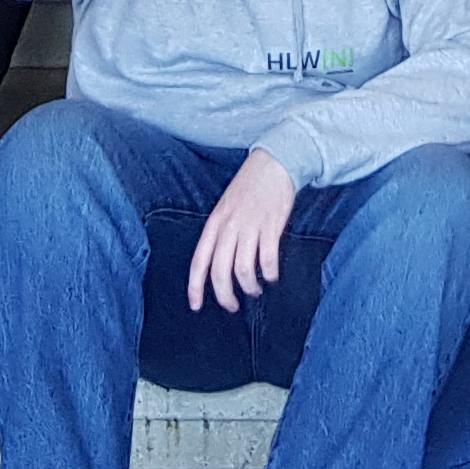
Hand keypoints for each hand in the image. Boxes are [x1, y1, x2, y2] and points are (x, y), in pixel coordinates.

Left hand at [188, 146, 298, 314]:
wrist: (274, 162)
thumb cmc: (249, 186)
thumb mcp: (225, 207)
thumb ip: (221, 232)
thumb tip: (220, 262)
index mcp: (215, 223)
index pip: (199, 261)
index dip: (195, 287)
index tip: (196, 306)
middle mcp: (229, 226)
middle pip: (220, 271)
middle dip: (225, 295)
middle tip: (232, 306)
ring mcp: (250, 225)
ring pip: (242, 269)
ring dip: (249, 287)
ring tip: (255, 290)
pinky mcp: (271, 225)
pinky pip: (267, 259)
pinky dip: (269, 273)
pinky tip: (272, 276)